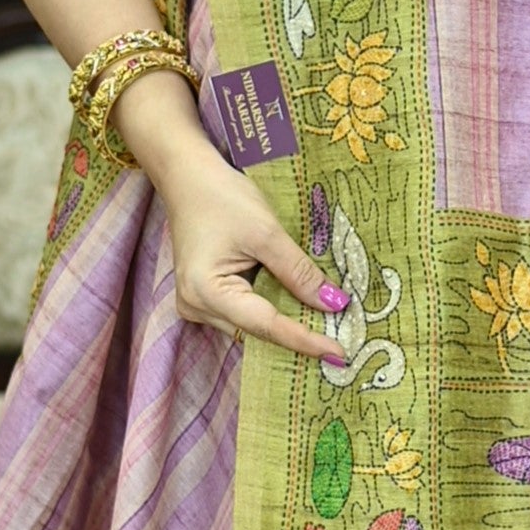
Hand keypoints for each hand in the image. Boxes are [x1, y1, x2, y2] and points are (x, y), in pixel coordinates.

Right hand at [119, 74, 346, 366]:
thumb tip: (335, 304)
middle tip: (342, 343)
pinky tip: (299, 312)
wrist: (187, 177)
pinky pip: (244, 314)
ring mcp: (197, 305)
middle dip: (298, 335)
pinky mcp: (204, 298)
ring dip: (287, 324)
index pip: (266, 326)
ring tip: (327, 328)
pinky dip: (271, 311)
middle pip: (257, 332)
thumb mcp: (267, 233)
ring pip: (251, 326)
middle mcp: (197, 308)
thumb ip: (299, 272)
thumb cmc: (222, 197)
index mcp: (207, 293)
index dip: (305, 339)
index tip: (339, 352)